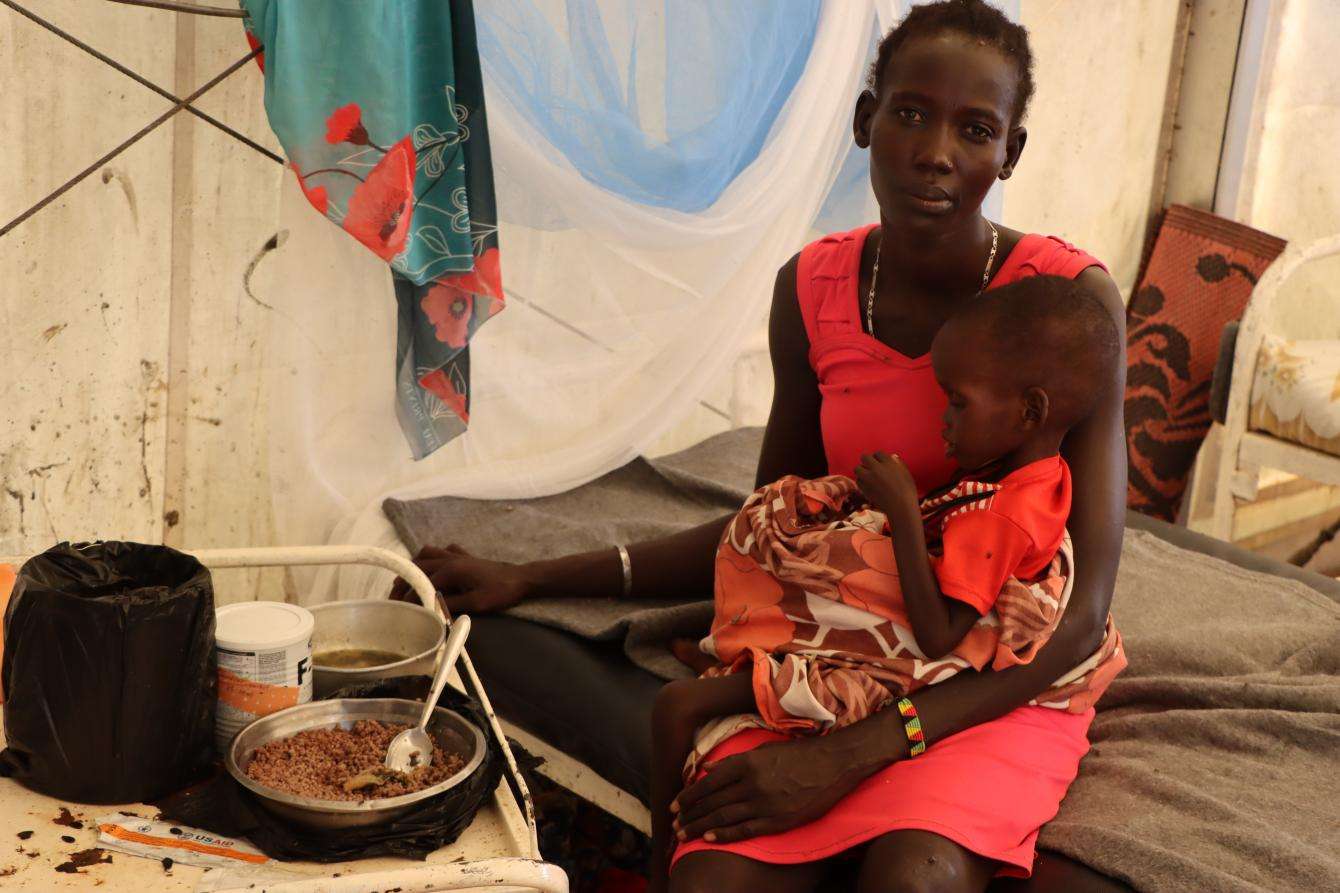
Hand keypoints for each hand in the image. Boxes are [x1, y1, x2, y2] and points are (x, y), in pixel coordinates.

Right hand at [389, 544, 533, 614]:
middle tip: (394, 597)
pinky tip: (433, 567)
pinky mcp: (466, 556)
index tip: (398, 609)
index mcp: (451, 570)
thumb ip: (451, 605)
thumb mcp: (476, 603)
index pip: (421, 583)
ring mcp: (458, 555)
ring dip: (414, 565)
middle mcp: (450, 559)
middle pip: (418, 566)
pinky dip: (433, 556)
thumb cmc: (500, 592)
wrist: (521, 578)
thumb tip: (428, 610)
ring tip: (406, 580)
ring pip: (427, 553)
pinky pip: (443, 550)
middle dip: (404, 580)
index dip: (408, 597)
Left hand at [670, 735, 861, 843]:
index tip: (674, 805)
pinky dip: (725, 835)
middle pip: (712, 803)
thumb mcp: (764, 749)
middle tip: (674, 823)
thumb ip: (734, 760)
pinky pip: (745, 830)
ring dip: (700, 827)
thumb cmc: (799, 753)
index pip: (708, 783)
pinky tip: (709, 839)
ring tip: (684, 834)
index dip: (688, 796)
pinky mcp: (778, 820)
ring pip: (723, 818)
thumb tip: (707, 768)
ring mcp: (764, 803)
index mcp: (746, 763)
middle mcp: (751, 783)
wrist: (834, 764)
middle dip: (690, 814)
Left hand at [854, 451, 918, 515]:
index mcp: (889, 463)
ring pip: (858, 468)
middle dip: (867, 461)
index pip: (878, 453)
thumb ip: (899, 464)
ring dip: (862, 471)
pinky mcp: (865, 488)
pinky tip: (868, 485)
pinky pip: (858, 481)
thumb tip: (892, 456)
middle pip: (865, 457)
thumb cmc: (907, 491)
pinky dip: (861, 482)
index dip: (878, 458)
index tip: (880, 463)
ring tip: (868, 476)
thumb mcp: (906, 474)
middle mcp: (877, 468)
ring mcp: (869, 478)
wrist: (901, 507)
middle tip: (871, 468)